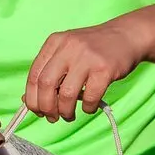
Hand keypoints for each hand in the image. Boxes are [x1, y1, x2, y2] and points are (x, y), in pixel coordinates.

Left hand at [25, 22, 147, 122]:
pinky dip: (87, 109)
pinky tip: (89, 107)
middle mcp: (68, 47)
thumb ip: (49, 72)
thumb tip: (28, 100)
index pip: (34, 75)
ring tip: (69, 115)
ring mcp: (87, 57)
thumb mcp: (67, 52)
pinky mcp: (105, 69)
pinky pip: (90, 98)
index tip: (37, 111)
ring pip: (66, 94)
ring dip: (65, 112)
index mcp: (55, 42)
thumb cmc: (94, 50)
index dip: (32, 98)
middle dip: (46, 107)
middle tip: (52, 117)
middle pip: (46, 85)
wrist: (126, 36)